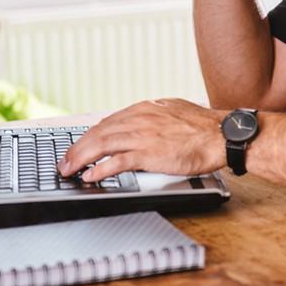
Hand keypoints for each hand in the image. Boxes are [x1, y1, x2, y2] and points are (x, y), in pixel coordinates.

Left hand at [57, 99, 227, 181]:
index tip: (79, 147)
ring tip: (69, 170)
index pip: (107, 122)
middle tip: (64, 162)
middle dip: (77, 148)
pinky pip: (118, 162)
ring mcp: (143, 136)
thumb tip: (142, 119)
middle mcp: (139, 119)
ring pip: (102, 145)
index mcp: (143, 109)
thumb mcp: (172, 110)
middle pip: (98, 133)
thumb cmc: (202, 126)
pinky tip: (91, 176)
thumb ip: (154, 115)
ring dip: (81, 159)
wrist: (220, 134)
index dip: (89, 137)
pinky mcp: (150, 154)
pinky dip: (101, 169)